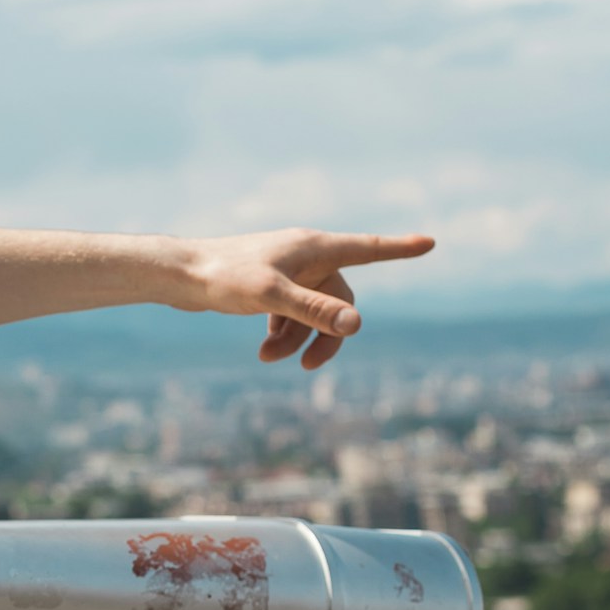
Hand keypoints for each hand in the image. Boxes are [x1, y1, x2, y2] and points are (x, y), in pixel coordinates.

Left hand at [183, 229, 434, 370]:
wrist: (180, 275)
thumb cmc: (223, 277)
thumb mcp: (271, 296)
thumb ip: (313, 311)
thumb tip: (356, 325)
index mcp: (314, 247)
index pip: (367, 249)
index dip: (399, 249)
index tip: (429, 242)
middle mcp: (306, 255)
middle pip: (340, 301)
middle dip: (326, 335)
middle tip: (310, 367)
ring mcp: (289, 270)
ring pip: (314, 313)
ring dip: (298, 340)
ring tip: (267, 358)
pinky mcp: (270, 285)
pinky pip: (294, 314)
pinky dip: (284, 334)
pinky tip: (265, 350)